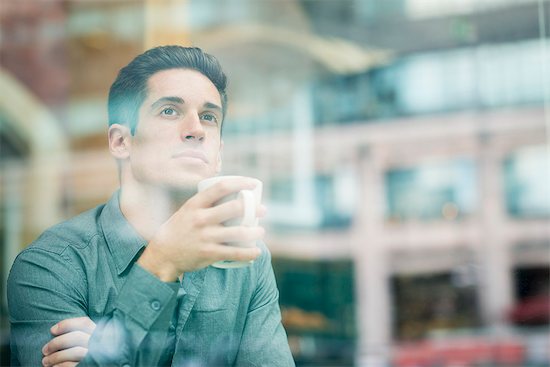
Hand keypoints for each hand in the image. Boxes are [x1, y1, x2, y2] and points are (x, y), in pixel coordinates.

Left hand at [42, 317, 95, 366]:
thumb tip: (54, 330)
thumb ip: (77, 334)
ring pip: (74, 352)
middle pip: (76, 337)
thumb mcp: (85, 340)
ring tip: (45, 361)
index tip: (52, 330)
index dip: (66, 324)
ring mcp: (94, 355)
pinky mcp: (88, 365)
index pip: (84, 323)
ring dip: (55, 357)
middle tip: (44, 350)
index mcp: (97, 333)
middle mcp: (98, 343)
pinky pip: (72, 364)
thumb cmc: (84, 352)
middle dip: (56, 343)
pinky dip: (60, 365)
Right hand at [138, 177, 264, 280]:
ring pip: (239, 232)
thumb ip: (206, 203)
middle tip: (263, 210)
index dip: (240, 183)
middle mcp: (200, 219)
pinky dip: (249, 253)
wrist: (163, 254)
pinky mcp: (209, 253)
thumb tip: (231, 192)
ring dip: (255, 232)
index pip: (221, 187)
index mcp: (195, 204)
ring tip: (260, 231)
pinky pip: (234, 253)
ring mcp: (205, 237)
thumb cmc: (180, 229)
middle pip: (234, 208)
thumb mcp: (188, 210)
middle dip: (254, 208)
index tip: (253, 184)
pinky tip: (256, 251)